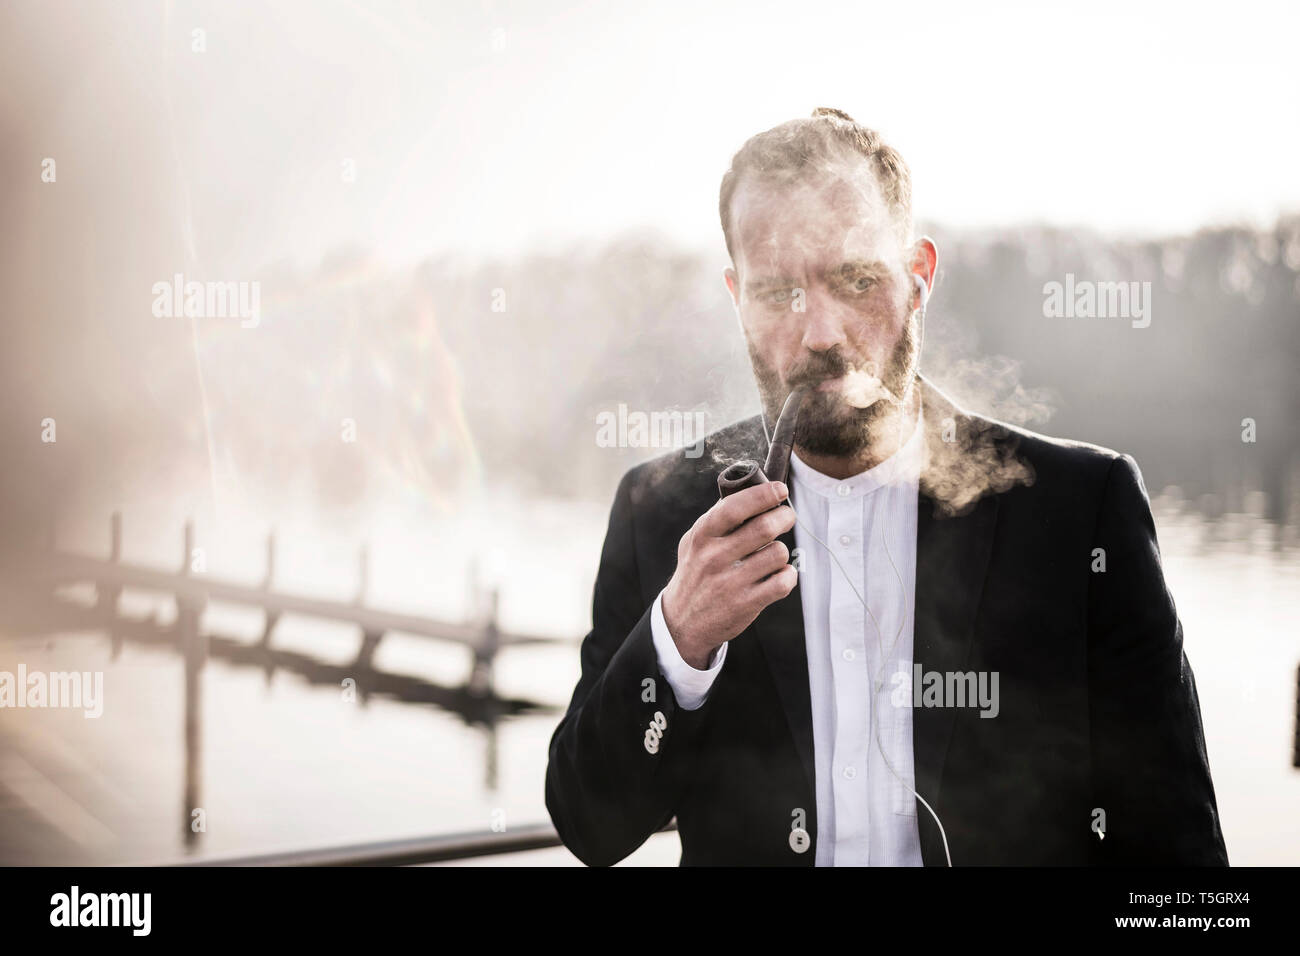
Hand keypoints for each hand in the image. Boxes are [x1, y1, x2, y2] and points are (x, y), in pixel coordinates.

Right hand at [661, 480, 797, 668]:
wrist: (682, 621)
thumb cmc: (695, 573)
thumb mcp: (694, 542)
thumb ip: (717, 518)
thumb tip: (751, 491)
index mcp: (702, 536)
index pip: (734, 507)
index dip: (762, 494)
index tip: (779, 489)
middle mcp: (715, 558)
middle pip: (764, 527)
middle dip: (784, 517)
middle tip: (786, 517)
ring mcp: (730, 583)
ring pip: (778, 553)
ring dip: (782, 551)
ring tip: (773, 554)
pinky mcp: (746, 604)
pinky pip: (783, 582)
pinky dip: (788, 575)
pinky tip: (778, 575)